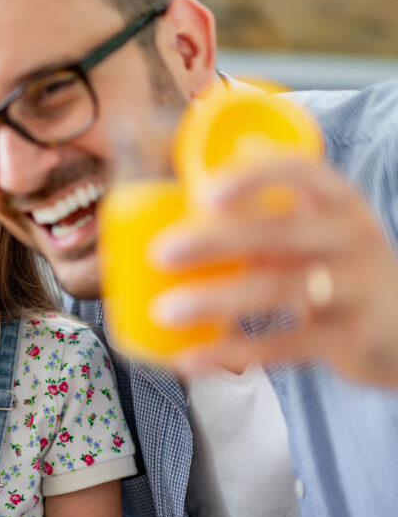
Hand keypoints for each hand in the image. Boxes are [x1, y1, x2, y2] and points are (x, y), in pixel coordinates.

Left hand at [150, 159, 397, 385]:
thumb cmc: (342, 266)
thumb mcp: (318, 226)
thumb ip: (271, 202)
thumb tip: (215, 158)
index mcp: (338, 201)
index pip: (300, 171)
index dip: (253, 177)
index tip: (204, 192)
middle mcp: (352, 237)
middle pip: (279, 233)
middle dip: (215, 242)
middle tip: (161, 253)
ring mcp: (355, 288)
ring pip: (279, 290)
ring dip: (217, 300)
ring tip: (165, 310)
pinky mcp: (350, 338)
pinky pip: (284, 346)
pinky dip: (233, 352)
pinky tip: (190, 358)